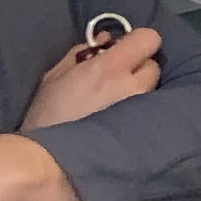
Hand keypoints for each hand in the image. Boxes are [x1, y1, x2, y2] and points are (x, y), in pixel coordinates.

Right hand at [25, 24, 161, 128]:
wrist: (50, 161)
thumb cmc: (47, 115)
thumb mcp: (56, 76)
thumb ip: (83, 53)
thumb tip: (107, 40)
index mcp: (110, 69)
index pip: (149, 39)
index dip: (138, 42)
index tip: (123, 51)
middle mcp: (134, 88)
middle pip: (154, 66)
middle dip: (138, 68)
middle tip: (117, 78)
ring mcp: (142, 113)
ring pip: (154, 91)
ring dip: (140, 90)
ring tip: (118, 102)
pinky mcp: (144, 134)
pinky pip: (150, 113)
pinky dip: (141, 111)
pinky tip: (121, 120)